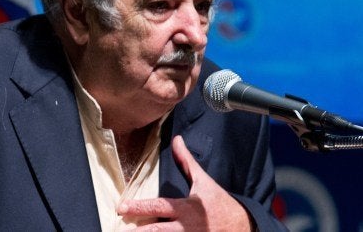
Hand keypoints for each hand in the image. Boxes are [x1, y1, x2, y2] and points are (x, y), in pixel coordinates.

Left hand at [117, 135, 253, 230]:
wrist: (242, 226)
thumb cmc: (219, 203)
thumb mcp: (203, 181)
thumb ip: (186, 161)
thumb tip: (177, 139)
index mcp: (186, 208)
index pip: (159, 206)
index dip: (139, 207)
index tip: (122, 207)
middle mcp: (185, 227)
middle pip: (157, 231)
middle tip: (119, 230)